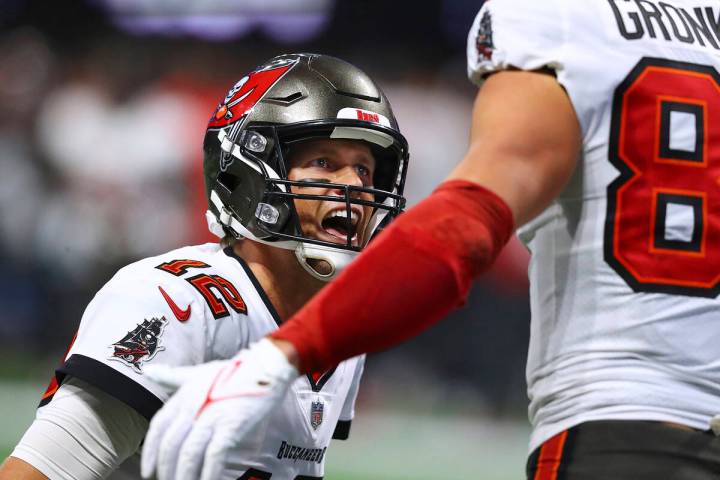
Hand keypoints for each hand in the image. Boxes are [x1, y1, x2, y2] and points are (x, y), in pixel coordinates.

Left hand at [140, 338, 298, 479]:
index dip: (150, 452)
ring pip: (189, 453)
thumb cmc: (236, 370)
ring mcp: (212, 415)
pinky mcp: (231, 424)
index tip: (149, 470)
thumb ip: (173, 375)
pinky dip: (209, 473)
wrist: (267, 366)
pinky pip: (214, 455)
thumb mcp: (200, 371)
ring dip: (184, 475)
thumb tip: (149, 370)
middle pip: (171, 445)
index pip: (159, 427)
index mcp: (184, 394)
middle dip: (167, 469)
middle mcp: (194, 406)